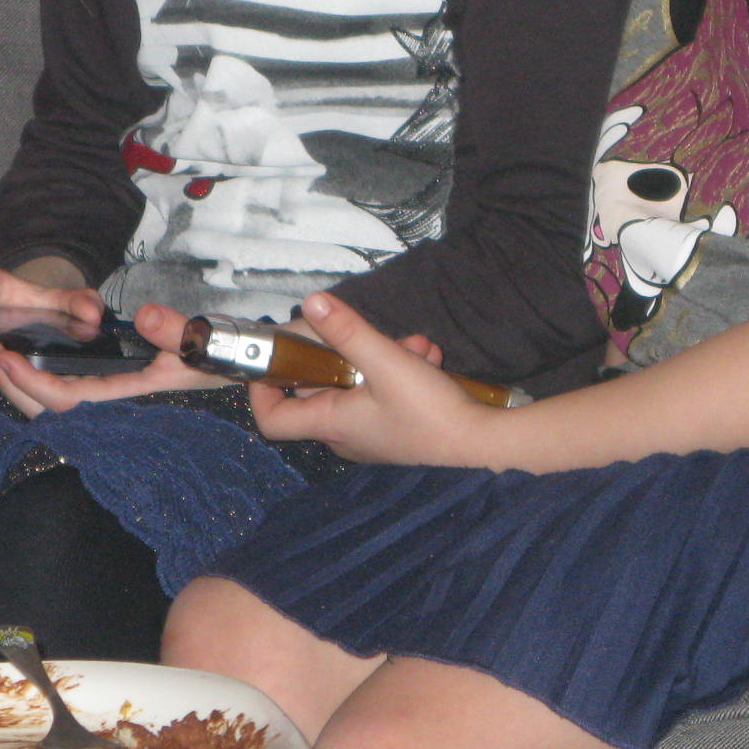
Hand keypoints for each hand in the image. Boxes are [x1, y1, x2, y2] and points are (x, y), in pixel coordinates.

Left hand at [0, 301, 221, 416]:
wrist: (231, 372)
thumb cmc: (218, 358)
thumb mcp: (202, 341)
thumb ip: (176, 331)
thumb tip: (144, 315)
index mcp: (126, 397)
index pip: (68, 400)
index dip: (32, 383)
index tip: (5, 358)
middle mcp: (110, 408)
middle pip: (46, 409)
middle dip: (11, 384)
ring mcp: (105, 403)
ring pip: (47, 406)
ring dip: (14, 383)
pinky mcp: (103, 394)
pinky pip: (57, 396)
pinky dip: (29, 382)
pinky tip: (9, 364)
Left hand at [245, 293, 497, 467]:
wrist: (486, 447)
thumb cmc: (431, 413)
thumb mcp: (386, 362)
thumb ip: (347, 330)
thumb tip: (311, 302)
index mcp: (331, 424)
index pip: (271, 419)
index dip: (262, 389)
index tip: (274, 357)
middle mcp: (345, 435)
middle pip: (319, 388)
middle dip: (343, 353)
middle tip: (366, 334)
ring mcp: (372, 434)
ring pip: (358, 385)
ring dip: (381, 357)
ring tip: (415, 345)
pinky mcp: (397, 430)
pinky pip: (383, 394)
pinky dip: (400, 371)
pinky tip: (428, 357)